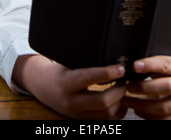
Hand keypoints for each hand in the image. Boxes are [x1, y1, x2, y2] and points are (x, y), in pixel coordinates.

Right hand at [13, 55, 127, 119]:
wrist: (45, 88)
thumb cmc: (61, 70)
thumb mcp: (68, 62)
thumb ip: (85, 60)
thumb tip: (108, 49)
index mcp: (66, 83)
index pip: (88, 78)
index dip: (107, 73)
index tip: (121, 68)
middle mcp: (72, 102)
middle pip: (102, 101)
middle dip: (119, 90)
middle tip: (125, 78)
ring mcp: (78, 114)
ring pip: (107, 113)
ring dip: (120, 101)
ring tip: (124, 87)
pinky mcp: (84, 120)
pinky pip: (107, 121)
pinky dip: (118, 111)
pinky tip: (121, 99)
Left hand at [123, 56, 170, 119]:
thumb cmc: (166, 73)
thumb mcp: (162, 65)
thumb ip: (151, 64)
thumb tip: (132, 65)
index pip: (166, 65)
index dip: (150, 65)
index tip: (134, 66)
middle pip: (167, 87)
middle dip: (145, 87)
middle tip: (129, 86)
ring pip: (163, 107)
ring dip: (142, 104)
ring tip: (127, 100)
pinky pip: (162, 120)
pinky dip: (147, 115)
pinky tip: (136, 109)